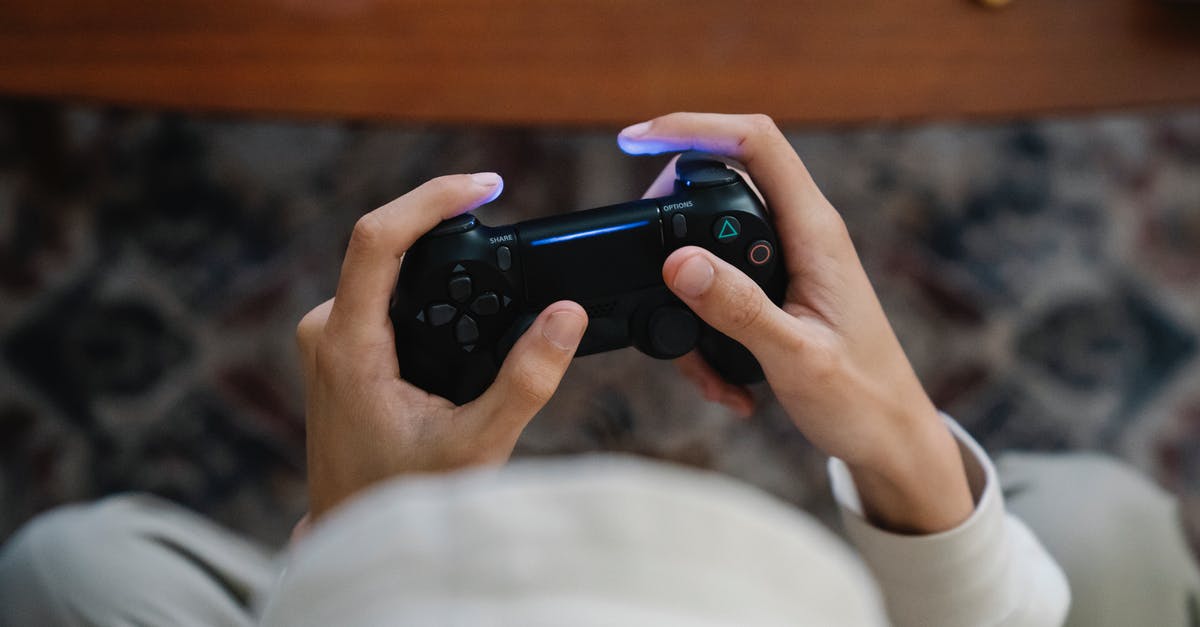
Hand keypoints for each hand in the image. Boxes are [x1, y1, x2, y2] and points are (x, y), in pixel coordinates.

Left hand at [296, 173, 587, 519]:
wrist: (352, 530)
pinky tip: (463, 301)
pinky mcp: (338, 345)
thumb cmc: (404, 496)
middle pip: (384, 243)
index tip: (484, 186)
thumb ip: (527, 380)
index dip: (431, 199)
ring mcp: (329, 336)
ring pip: (385, 268)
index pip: (377, 238)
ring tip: (492, 265)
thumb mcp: (477, 444)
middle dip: (445, 226)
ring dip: (437, 259)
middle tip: (503, 225)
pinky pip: (382, 291)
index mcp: (349, 345)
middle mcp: (327, 329)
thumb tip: (568, 315)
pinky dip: (426, 285)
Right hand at [621, 114, 972, 533]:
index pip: (754, 143)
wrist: (891, 439)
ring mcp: (790, 261)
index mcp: (816, 232)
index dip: (693, 128)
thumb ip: (738, 308)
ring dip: (688, 296)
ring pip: (713, 243)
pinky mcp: (778, 290)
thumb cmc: (863, 399)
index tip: (635, 142)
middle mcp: (803, 234)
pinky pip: (723, 286)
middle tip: (645, 262)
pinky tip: (721, 379)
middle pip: (722, 182)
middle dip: (672, 219)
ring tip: (695, 358)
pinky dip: (705, 329)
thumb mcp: (795, 357)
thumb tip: (679, 262)